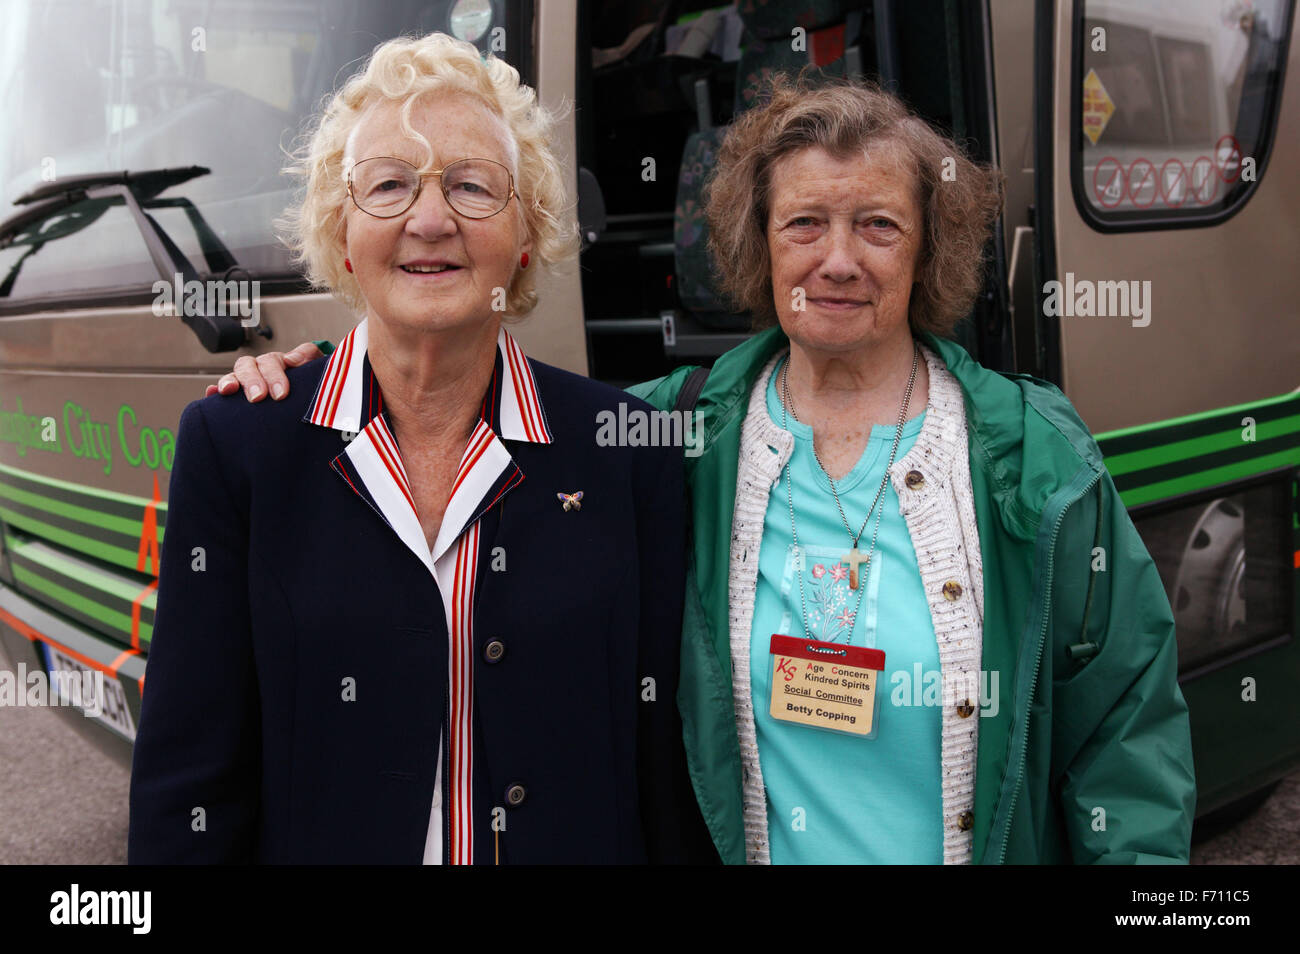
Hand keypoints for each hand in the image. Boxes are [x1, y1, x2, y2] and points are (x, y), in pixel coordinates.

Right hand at [204, 342, 322, 400]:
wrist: (312, 401)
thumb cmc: (311, 383)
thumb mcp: (316, 367)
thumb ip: (308, 356)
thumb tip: (293, 359)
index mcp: (278, 362)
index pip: (271, 361)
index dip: (274, 375)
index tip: (281, 394)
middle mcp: (259, 370)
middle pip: (248, 366)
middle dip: (252, 380)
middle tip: (258, 397)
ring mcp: (247, 382)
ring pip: (233, 376)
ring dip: (229, 381)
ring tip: (228, 391)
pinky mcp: (238, 398)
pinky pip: (221, 391)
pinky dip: (215, 392)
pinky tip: (212, 395)